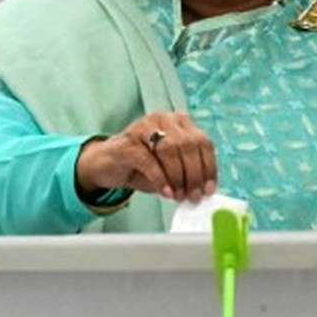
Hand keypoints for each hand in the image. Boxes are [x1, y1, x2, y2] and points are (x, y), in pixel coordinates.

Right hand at [76, 112, 217, 203]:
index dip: (209, 167)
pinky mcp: (128, 141)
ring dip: (178, 177)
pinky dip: (160, 179)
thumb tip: (203, 190)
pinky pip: (149, 160)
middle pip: (189, 145)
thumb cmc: (142, 166)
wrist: (106, 164)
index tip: (209, 189)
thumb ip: (187, 174)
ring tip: (178, 195)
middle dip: (194, 175)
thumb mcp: (170, 169)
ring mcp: (144, 127)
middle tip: (193, 196)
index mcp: (179, 122)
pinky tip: (165, 192)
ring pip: (170, 149)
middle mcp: (163, 119)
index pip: (203, 142)